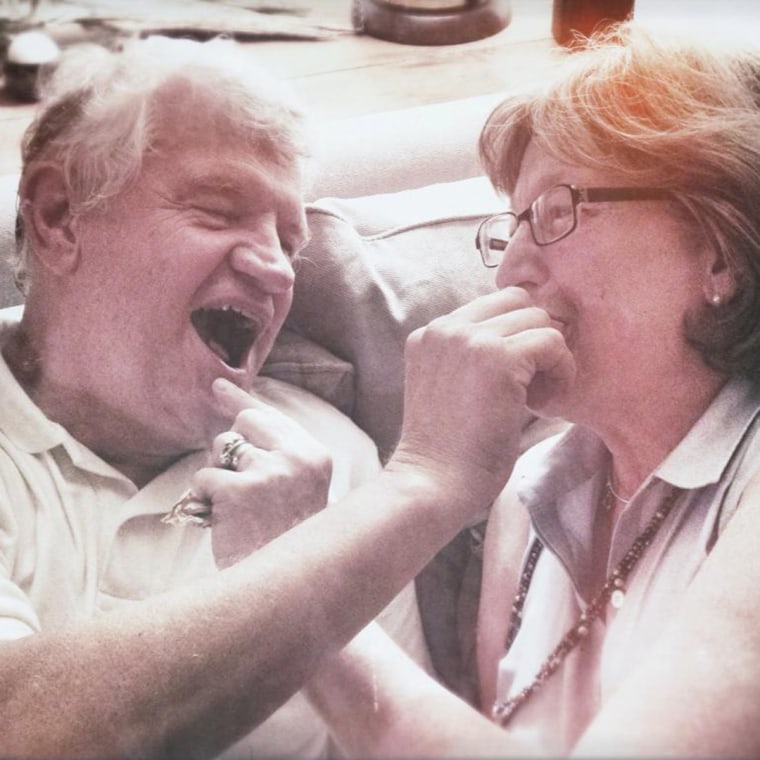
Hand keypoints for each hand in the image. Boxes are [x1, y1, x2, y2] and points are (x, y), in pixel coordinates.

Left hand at [190, 378, 332, 567]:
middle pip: (243, 424)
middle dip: (231, 447)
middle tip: (236, 480)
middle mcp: (296, 457)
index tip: (218, 387)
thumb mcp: (301, 491)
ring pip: (220, 450)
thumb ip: (280, 456)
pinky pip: (203, 478)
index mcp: (315, 456)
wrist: (288, 588)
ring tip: (237, 509)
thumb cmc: (287, 540)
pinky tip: (222, 520)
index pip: (273, 416)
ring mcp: (268, 472)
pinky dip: (204, 499)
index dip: (241, 400)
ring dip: (219, 476)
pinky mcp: (239, 491)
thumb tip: (238, 418)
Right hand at [390, 287, 574, 517]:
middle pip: (517, 302)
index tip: (519, 374)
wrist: (433, 482)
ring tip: (537, 395)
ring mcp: (469, 338)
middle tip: (534, 380)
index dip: (515, 334)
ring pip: (538, 319)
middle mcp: (445, 327)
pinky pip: (552, 342)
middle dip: (534, 336)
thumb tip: (529, 337)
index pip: (491, 305)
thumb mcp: (449, 387)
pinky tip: (544, 402)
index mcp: (429, 333)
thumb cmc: (447, 450)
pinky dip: (561, 370)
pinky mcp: (497, 357)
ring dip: (549, 355)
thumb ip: (472, 356)